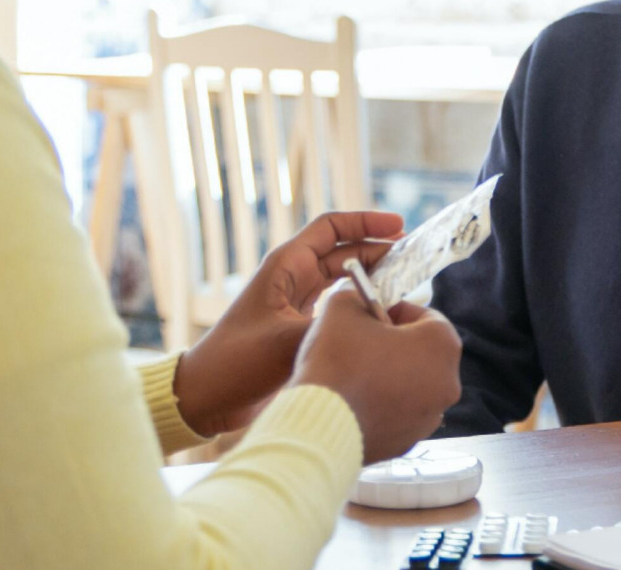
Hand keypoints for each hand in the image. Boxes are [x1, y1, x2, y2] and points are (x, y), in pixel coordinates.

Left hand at [172, 211, 404, 435]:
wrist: (207, 398)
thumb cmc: (236, 362)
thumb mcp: (286, 341)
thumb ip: (330, 326)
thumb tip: (374, 319)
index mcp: (285, 266)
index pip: (331, 228)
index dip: (365, 222)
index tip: (399, 226)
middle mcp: (292, 279)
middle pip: (344, 251)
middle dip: (379, 250)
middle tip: (414, 257)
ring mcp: (297, 304)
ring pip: (344, 279)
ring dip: (373, 277)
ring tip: (407, 282)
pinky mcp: (300, 328)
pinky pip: (339, 306)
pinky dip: (362, 305)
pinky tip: (383, 315)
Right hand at [294, 288, 462, 463]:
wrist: (315, 426)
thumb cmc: (337, 360)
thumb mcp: (342, 307)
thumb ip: (358, 298)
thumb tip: (360, 304)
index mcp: (442, 344)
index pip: (425, 316)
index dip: (394, 313)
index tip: (369, 320)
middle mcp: (448, 383)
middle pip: (422, 353)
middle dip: (395, 346)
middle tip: (360, 347)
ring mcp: (430, 417)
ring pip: (412, 386)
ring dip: (390, 378)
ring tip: (354, 378)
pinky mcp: (409, 443)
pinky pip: (399, 415)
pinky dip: (383, 407)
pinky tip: (354, 404)